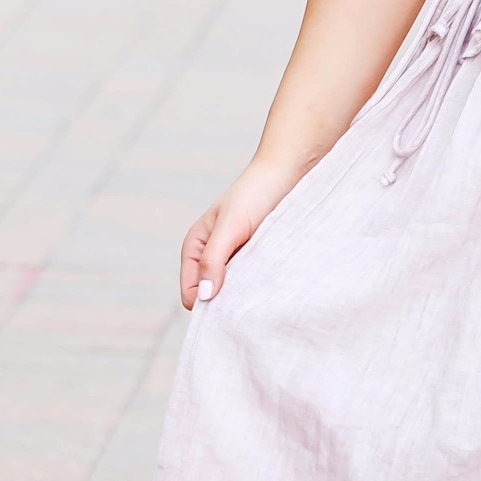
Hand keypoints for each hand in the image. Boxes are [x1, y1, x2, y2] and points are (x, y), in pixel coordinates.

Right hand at [179, 156, 299, 311]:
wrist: (288, 173)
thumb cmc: (255, 193)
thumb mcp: (230, 226)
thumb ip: (213, 259)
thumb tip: (204, 296)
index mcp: (195, 248)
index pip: (192, 294)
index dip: (208, 305)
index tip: (231, 307)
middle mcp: (212, 257)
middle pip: (213, 298)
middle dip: (228, 304)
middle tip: (251, 301)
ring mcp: (236, 260)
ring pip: (234, 293)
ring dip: (246, 295)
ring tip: (264, 288)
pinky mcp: (257, 259)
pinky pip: (253, 284)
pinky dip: (260, 286)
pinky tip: (273, 281)